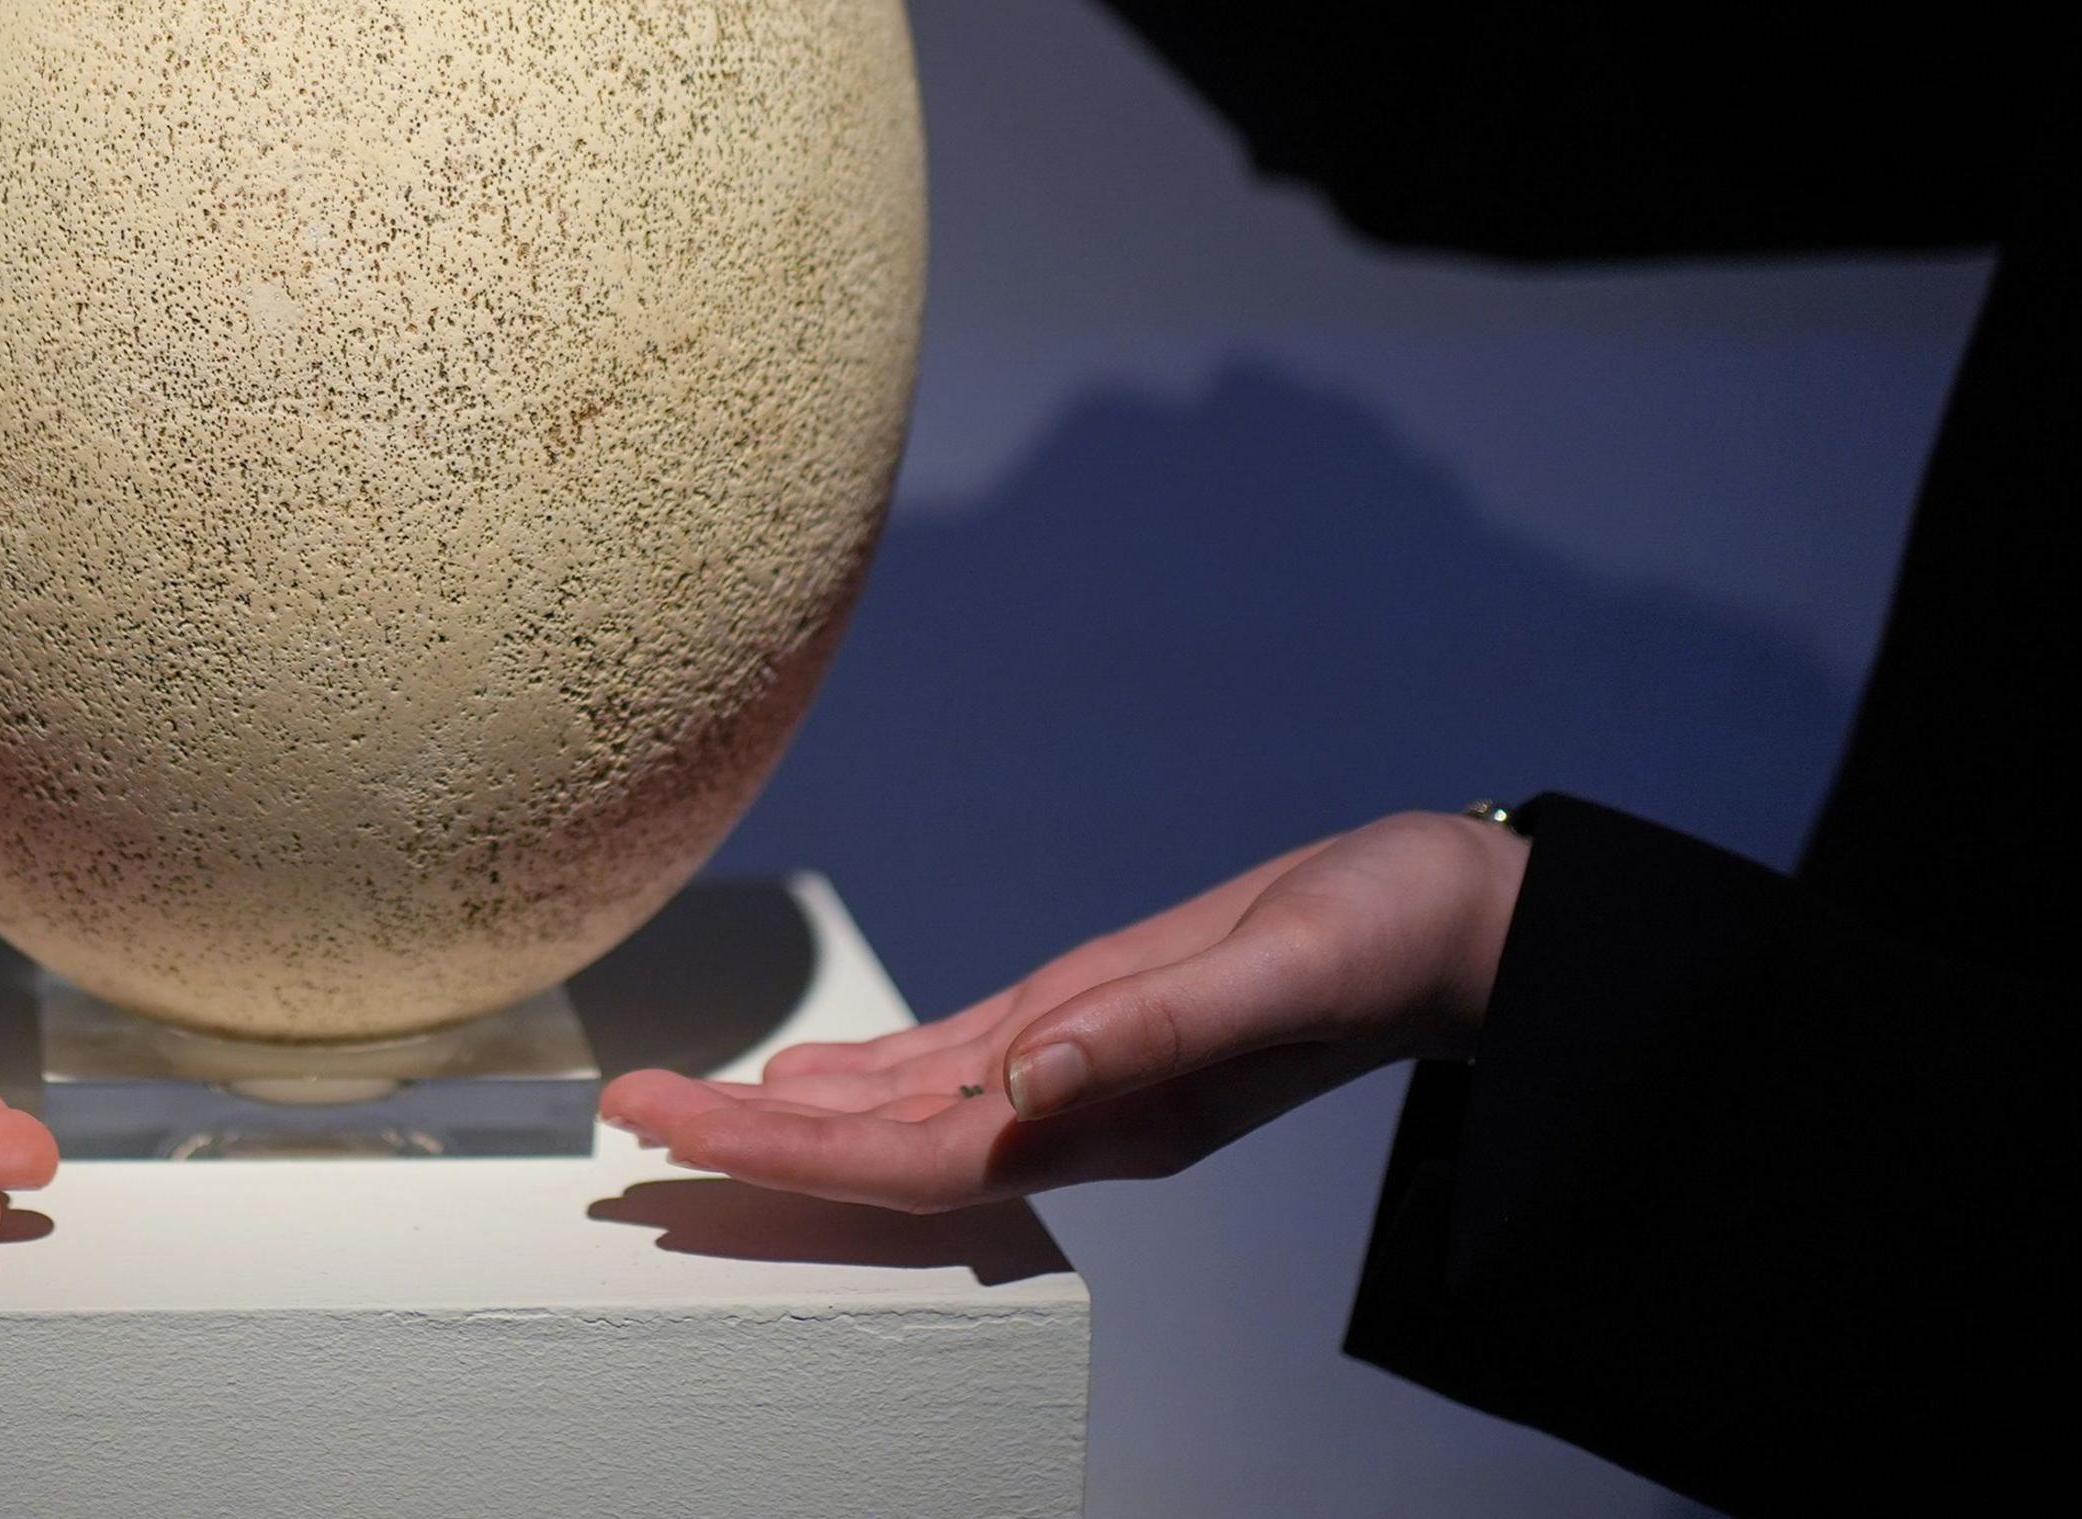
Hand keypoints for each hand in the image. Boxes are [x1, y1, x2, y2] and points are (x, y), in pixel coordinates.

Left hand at [599, 811, 1527, 1212]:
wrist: (1461, 924)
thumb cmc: (1385, 939)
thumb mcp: (1275, 970)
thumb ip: (1152, 1031)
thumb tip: (1028, 1079)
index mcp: (1104, 1118)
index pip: (907, 1158)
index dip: (782, 1156)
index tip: (672, 1133)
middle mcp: (1073, 1113)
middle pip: (874, 1150)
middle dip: (745, 1144)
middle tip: (620, 1118)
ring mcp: (1078, 1075)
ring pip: (899, 1114)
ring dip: (785, 1117)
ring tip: (673, 1105)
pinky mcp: (1091, 1019)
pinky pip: (950, 1068)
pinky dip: (865, 1077)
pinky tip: (803, 1078)